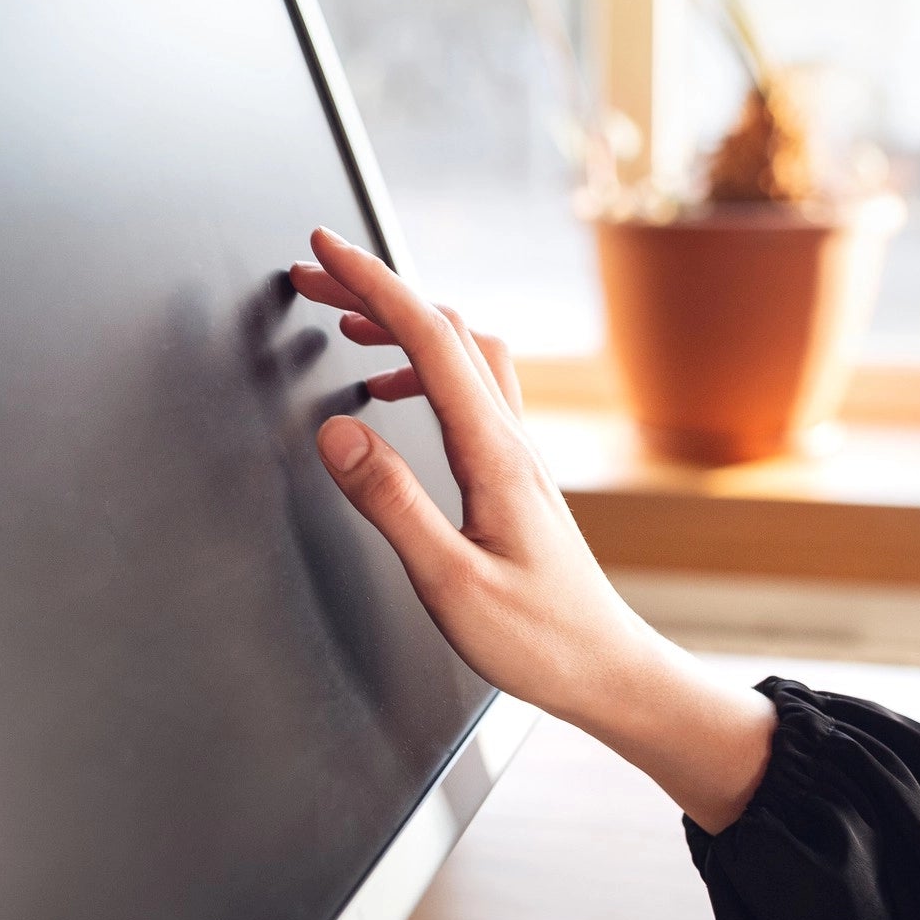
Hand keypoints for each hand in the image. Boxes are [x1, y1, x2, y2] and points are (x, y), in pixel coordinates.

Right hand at [289, 228, 774, 832]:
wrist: (606, 670)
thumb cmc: (539, 640)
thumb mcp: (449, 582)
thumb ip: (391, 502)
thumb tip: (337, 429)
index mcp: (494, 454)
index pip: (428, 339)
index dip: (372, 283)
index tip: (323, 249)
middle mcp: (511, 440)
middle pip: (443, 330)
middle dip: (374, 290)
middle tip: (312, 277)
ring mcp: (518, 453)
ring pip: (461, 353)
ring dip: (400, 324)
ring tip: (343, 322)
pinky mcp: (516, 474)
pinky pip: (469, 389)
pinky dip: (421, 367)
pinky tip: (390, 392)